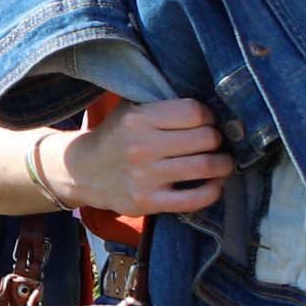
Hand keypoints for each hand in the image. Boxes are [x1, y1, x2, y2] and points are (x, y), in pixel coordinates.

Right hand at [53, 96, 232, 218]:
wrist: (82, 171)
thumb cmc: (115, 136)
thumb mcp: (129, 109)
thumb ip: (161, 103)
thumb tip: (209, 103)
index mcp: (138, 119)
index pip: (194, 112)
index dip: (209, 116)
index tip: (208, 121)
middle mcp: (142, 147)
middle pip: (205, 138)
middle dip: (218, 139)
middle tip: (216, 142)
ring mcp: (145, 177)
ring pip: (205, 166)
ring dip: (223, 164)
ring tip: (223, 162)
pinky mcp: (147, 202)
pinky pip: (195, 199)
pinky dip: (213, 190)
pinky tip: (213, 184)